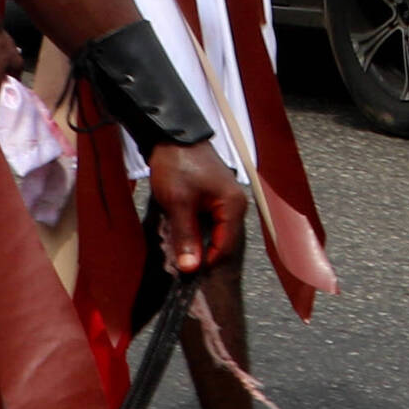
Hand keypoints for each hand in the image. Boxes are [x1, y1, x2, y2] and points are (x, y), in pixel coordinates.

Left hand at [145, 141, 247, 276]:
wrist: (172, 137)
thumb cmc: (178, 165)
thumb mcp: (179, 203)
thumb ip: (186, 236)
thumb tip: (190, 267)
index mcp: (233, 205)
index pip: (225, 246)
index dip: (205, 261)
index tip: (184, 271)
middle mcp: (236, 204)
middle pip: (221, 240)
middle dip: (200, 251)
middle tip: (177, 257)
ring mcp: (227, 200)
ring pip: (214, 231)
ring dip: (196, 239)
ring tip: (176, 242)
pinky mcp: (215, 197)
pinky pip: (209, 221)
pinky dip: (195, 228)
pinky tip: (180, 228)